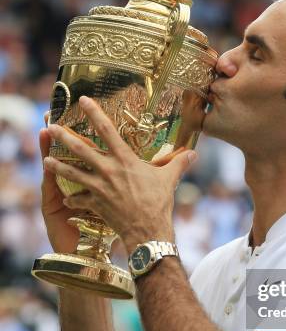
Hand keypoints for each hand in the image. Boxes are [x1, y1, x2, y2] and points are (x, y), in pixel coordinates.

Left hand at [43, 97, 196, 252]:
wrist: (147, 230)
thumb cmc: (159, 203)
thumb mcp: (170, 179)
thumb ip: (180, 163)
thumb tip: (194, 153)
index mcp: (125, 159)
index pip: (107, 130)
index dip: (94, 113)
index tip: (83, 100)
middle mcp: (108, 170)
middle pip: (81, 149)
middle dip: (64, 137)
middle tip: (51, 127)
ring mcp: (99, 187)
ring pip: (72, 173)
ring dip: (57, 166)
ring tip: (46, 161)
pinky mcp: (95, 204)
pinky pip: (79, 199)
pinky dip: (72, 199)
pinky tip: (66, 199)